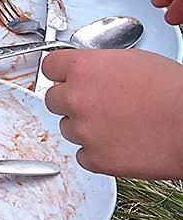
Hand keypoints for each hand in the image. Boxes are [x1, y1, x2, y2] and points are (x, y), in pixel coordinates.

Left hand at [43, 48, 182, 177]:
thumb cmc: (172, 91)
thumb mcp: (131, 60)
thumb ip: (99, 65)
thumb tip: (91, 71)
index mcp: (83, 68)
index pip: (49, 67)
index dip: (60, 74)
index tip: (66, 79)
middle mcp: (77, 98)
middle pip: (52, 99)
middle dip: (70, 102)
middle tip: (94, 105)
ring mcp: (85, 130)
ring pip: (67, 128)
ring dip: (84, 127)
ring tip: (115, 124)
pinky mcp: (97, 159)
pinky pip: (83, 156)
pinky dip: (96, 152)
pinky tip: (118, 143)